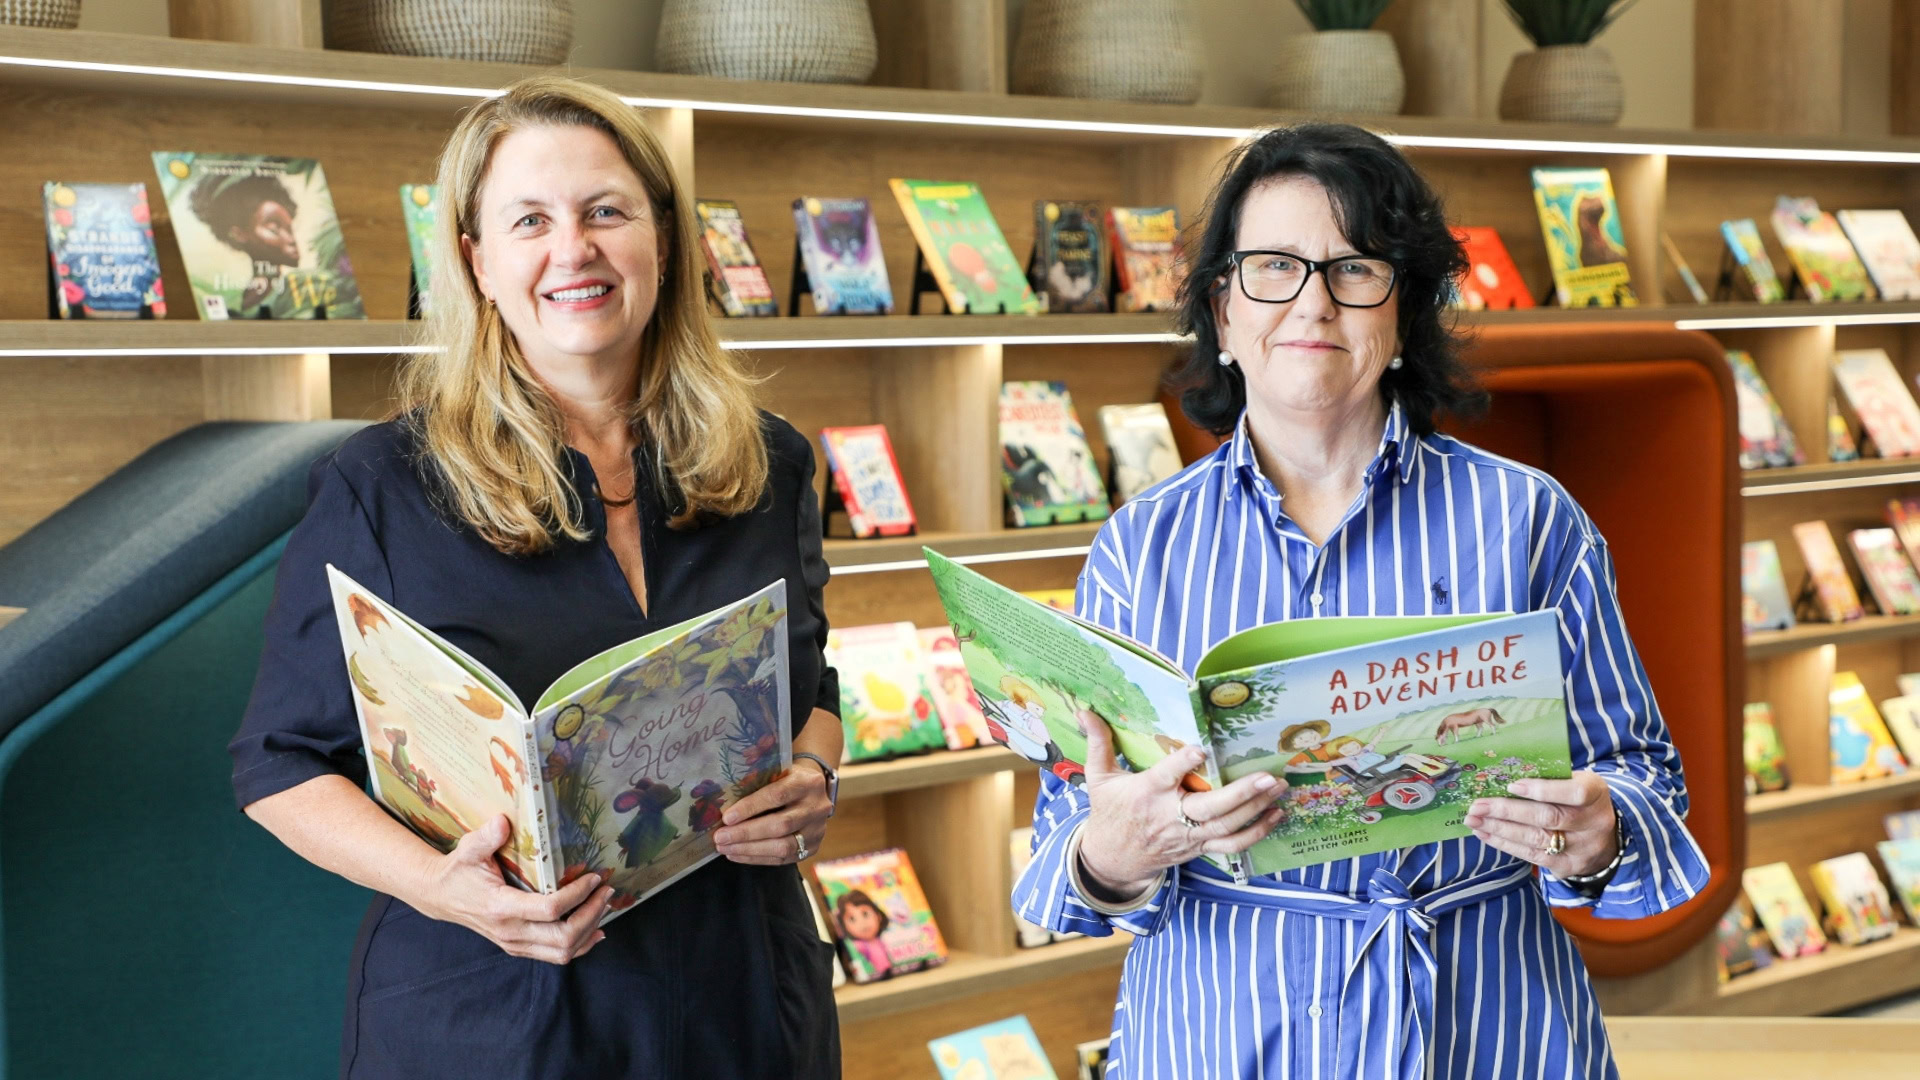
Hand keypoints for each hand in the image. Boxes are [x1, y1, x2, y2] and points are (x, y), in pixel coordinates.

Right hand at [413, 815, 611, 964]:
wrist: (440, 897)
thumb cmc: (459, 870)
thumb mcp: (469, 849)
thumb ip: (486, 837)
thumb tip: (503, 821)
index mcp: (501, 908)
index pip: (550, 910)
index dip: (577, 895)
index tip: (594, 877)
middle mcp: (510, 932)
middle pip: (563, 938)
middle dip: (592, 915)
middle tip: (607, 891)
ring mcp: (515, 943)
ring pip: (562, 951)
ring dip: (589, 931)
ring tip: (604, 905)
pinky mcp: (518, 947)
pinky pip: (555, 955)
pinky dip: (580, 945)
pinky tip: (595, 931)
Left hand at [713, 761, 832, 865]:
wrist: (815, 791)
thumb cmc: (787, 779)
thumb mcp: (778, 772)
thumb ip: (757, 782)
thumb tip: (723, 803)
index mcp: (808, 783)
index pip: (778, 796)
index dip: (751, 807)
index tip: (727, 817)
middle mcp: (816, 807)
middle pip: (780, 825)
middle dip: (746, 833)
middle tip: (720, 838)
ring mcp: (817, 830)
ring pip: (783, 846)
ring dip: (749, 849)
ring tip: (725, 848)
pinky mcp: (812, 848)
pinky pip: (783, 859)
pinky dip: (757, 858)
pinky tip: (737, 854)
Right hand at [1075, 709, 1286, 896]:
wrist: (1111, 860)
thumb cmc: (1109, 814)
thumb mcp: (1099, 779)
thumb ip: (1098, 743)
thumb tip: (1085, 711)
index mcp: (1145, 795)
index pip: (1165, 778)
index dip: (1182, 764)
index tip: (1199, 749)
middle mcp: (1169, 816)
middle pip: (1209, 809)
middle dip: (1242, 793)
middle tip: (1268, 776)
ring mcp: (1187, 836)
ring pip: (1226, 827)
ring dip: (1257, 810)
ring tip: (1280, 789)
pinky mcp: (1198, 848)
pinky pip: (1232, 846)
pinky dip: (1257, 832)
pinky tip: (1276, 815)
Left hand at [1464, 772, 1617, 876]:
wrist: (1605, 838)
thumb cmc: (1578, 801)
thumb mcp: (1574, 782)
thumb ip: (1549, 779)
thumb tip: (1502, 776)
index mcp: (1596, 793)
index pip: (1574, 792)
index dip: (1543, 790)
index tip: (1512, 786)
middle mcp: (1593, 822)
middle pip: (1548, 818)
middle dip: (1507, 811)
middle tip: (1478, 806)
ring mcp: (1582, 848)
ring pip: (1536, 839)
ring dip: (1499, 829)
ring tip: (1474, 820)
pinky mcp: (1568, 865)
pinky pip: (1532, 856)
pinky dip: (1505, 844)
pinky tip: (1485, 834)